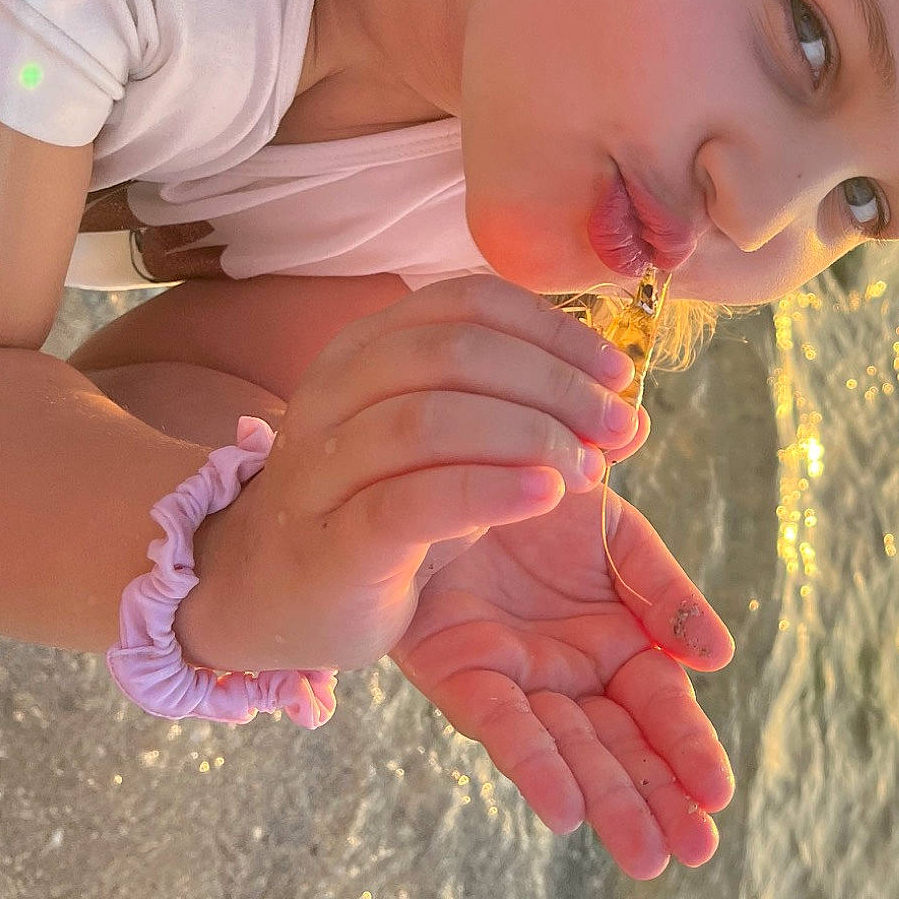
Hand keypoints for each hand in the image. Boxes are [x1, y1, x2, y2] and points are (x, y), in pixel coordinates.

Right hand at [175, 274, 640, 674]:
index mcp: (370, 349)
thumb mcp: (461, 454)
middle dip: (554, 384)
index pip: (471, 304)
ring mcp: (321, 466)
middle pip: (457, 351)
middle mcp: (336, 392)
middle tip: (615, 428)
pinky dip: (488, 490)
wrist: (267, 595)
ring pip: (429, 418)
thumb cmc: (379, 507)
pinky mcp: (329, 543)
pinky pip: (409, 501)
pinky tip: (544, 495)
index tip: (619, 375)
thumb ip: (537, 426)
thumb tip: (631, 419)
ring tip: (587, 468)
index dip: (556, 331)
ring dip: (528, 435)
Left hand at [390, 435, 737, 880]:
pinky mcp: (461, 672)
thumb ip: (666, 597)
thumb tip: (720, 658)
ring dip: (607, 802)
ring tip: (648, 856)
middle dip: (657, 800)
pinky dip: (534, 766)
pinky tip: (564, 809)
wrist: (464, 452)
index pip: (663, 707)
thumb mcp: (620, 539)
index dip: (689, 748)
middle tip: (695, 851)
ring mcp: (518, 680)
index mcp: (618, 643)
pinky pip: (502, 726)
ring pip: (570, 751)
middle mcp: (570, 673)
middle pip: (622, 747)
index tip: (719, 794)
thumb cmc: (546, 494)